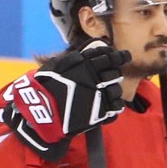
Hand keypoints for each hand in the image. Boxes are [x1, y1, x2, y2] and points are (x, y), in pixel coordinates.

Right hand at [0, 40, 131, 161]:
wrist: (42, 109)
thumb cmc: (46, 85)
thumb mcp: (59, 65)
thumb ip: (76, 59)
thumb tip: (87, 54)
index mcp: (87, 65)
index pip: (110, 56)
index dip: (119, 56)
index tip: (124, 55)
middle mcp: (97, 79)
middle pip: (115, 73)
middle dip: (114, 73)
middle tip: (112, 74)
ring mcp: (101, 97)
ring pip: (117, 90)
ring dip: (114, 90)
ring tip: (108, 91)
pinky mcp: (101, 113)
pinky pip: (117, 107)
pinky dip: (115, 105)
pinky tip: (110, 104)